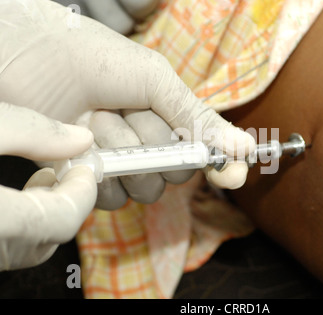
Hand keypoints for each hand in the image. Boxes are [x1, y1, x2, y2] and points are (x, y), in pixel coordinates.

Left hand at [0, 0, 255, 208]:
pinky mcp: (88, 178)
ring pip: (144, 188)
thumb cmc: (92, 57)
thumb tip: (244, 147)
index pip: (205, 150)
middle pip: (175, 173)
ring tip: (97, 121)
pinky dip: (99, 174)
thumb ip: (197, 117)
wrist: (27, 57)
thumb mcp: (154, 80)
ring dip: (123, 155)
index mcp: (167, 116)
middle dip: (156, 146)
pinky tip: (83, 145)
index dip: (220, 165)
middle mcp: (147, 142)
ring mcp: (118, 162)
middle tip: (130, 114)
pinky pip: (111, 198)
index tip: (232, 175)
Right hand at [0, 102, 96, 270]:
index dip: (83, 191)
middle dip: (69, 201)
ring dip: (49, 213)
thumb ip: (31, 130)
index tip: (83, 166)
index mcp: (0, 219)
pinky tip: (18, 196)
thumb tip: (80, 138)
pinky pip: (11, 245)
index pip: (63, 219)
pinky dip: (26, 223)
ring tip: (45, 178)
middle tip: (68, 170)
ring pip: (32, 245)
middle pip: (52, 236)